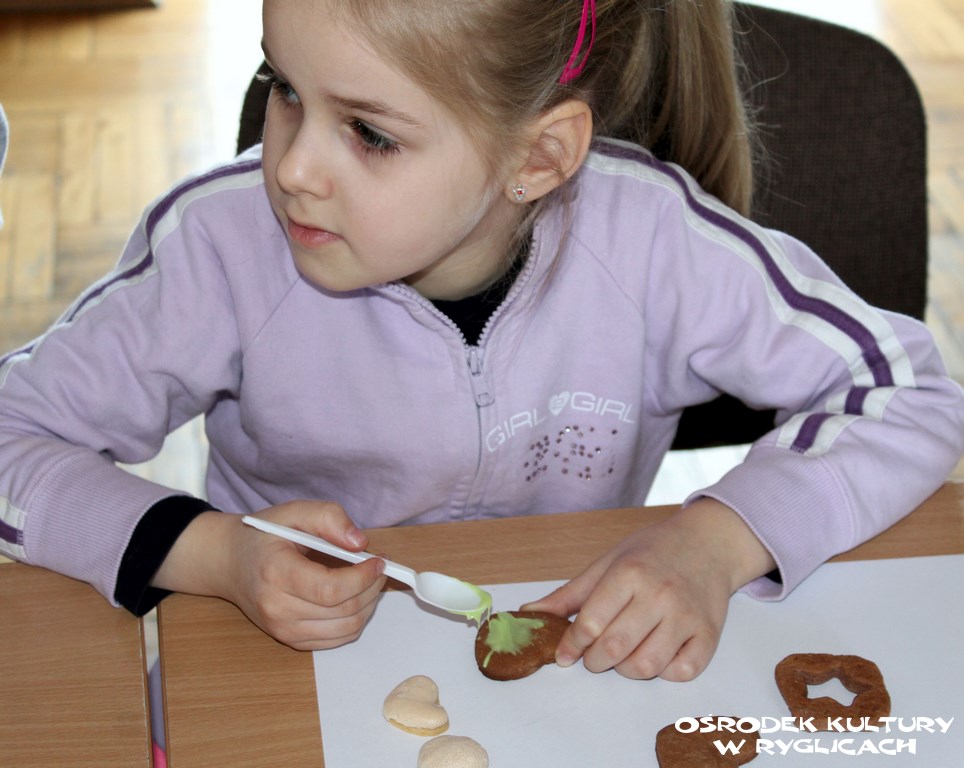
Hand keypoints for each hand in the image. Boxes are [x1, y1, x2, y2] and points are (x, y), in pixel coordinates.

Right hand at [152, 500, 386, 650]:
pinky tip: (353, 597)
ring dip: (368, 605)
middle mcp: (277, 608)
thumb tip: (360, 543)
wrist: (230, 563)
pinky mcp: (290, 640)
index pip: (331, 589)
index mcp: (276, 573)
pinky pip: (336, 639)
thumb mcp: (294, 512)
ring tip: (369, 581)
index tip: (378, 560)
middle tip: (379, 566)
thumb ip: (329, 518)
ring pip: (346, 629)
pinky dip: (354, 620)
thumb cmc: (263, 536)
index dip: (363, 577)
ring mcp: (282, 629)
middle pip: (344, 610)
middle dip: (372, 588)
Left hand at [521, 499, 774, 680]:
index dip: (571, 644)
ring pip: (646, 666)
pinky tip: (655, 654)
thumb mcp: (608, 562)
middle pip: (614, 648)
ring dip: (625, 669)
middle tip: (592, 656)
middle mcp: (659, 594)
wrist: (708, 543)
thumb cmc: (653, 551)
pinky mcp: (709, 634)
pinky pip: (682, 672)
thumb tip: (530, 615)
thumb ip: (570, 594)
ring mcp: (686, 616)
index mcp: (629, 573)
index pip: (591, 622)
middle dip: (593, 661)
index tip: (564, 654)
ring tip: (622, 655)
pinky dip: (663, 672)